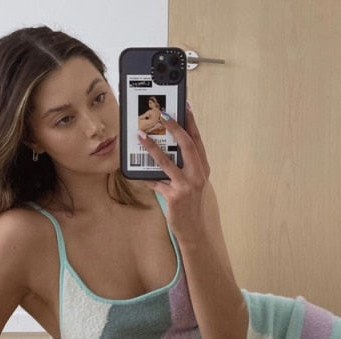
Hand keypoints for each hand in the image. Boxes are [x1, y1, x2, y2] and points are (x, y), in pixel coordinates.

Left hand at [137, 105, 211, 245]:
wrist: (193, 229)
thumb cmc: (190, 205)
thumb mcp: (192, 183)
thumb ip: (183, 167)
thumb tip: (166, 149)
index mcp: (203, 168)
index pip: (197, 141)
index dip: (191, 122)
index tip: (185, 106)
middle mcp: (197, 175)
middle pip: (187, 145)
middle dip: (174, 127)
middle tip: (162, 114)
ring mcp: (186, 186)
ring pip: (167, 161)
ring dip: (152, 147)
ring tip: (140, 135)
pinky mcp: (174, 196)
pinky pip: (156, 182)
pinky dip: (146, 177)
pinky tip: (137, 172)